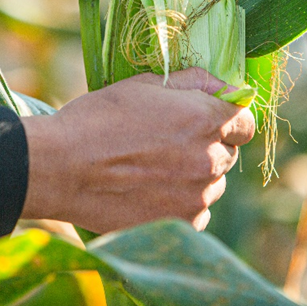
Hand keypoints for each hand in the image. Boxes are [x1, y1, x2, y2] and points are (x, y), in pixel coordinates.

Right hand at [20, 68, 255, 232]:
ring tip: (156, 169)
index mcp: (205, 118)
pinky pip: (197, 212)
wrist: (61, 167)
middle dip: (210, 144)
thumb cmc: (98, 118)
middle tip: (171, 142)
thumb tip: (222, 83)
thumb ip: (192, 82)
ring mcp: (197, 195)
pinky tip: (151, 192)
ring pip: (214, 183)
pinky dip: (182, 204)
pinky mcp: (180, 223)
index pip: (245, 120)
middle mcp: (209, 158)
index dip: (228, 116)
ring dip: (196, 176)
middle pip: (230, 152)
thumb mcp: (144, 84)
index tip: (209, 118)